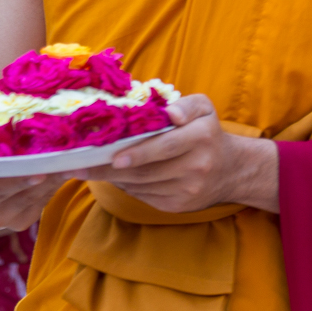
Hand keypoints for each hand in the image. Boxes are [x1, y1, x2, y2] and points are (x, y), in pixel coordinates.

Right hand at [0, 128, 73, 230]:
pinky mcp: (25, 220)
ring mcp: (4, 218)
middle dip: (22, 177)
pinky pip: (43, 199)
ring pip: (29, 195)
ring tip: (67, 159)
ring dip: (48, 178)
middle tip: (41, 162)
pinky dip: (56, 184)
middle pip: (3, 189)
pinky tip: (69, 167)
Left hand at [89, 94, 278, 213]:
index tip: (113, 156)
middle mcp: (197, 166)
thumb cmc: (208, 132)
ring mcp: (187, 190)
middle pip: (147, 170)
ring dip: (112, 178)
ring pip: (142, 185)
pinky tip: (110, 177)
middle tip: (79, 165)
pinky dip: (125, 186)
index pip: (166, 145)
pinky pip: (144, 196)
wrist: (232, 170)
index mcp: (201, 137)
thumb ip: (185, 104)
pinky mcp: (178, 206)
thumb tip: (169, 112)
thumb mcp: (204, 108)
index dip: (138, 152)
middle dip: (110, 169)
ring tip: (86, 169)